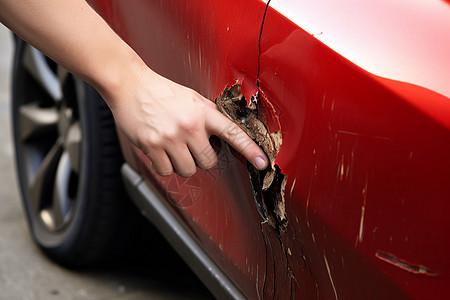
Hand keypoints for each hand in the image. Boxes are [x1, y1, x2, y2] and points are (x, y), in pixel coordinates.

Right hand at [104, 68, 268, 176]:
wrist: (130, 84)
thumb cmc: (162, 92)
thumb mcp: (192, 98)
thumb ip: (209, 116)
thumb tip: (223, 138)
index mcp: (203, 112)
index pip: (233, 133)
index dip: (250, 150)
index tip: (263, 163)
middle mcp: (189, 125)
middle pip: (208, 162)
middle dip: (202, 158)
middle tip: (190, 146)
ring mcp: (170, 137)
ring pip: (187, 170)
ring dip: (182, 163)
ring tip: (173, 146)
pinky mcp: (152, 146)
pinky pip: (166, 171)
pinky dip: (165, 165)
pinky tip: (160, 150)